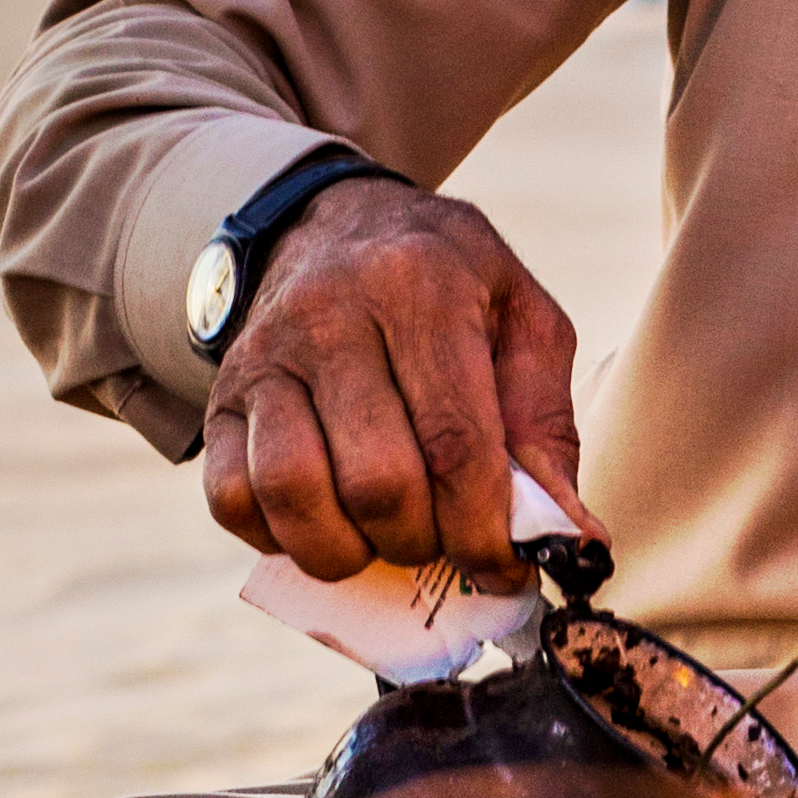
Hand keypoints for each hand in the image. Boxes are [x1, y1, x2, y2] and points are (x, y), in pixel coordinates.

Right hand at [201, 178, 608, 592]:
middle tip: (444, 537)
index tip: (505, 569)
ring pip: (295, 496)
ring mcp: (263, 356)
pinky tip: (328, 523)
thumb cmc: (449, 291)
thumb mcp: (522, 326)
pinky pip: (233, 501)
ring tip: (385, 537)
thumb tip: (575, 544)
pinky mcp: (221, 397)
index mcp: (421, 284)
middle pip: (378, 484)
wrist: (336, 228)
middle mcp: (330, 312)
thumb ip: (548, 432)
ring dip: (350, 551)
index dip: (485, 533)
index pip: (455, 445)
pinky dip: (282, 540)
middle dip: (424, 542)